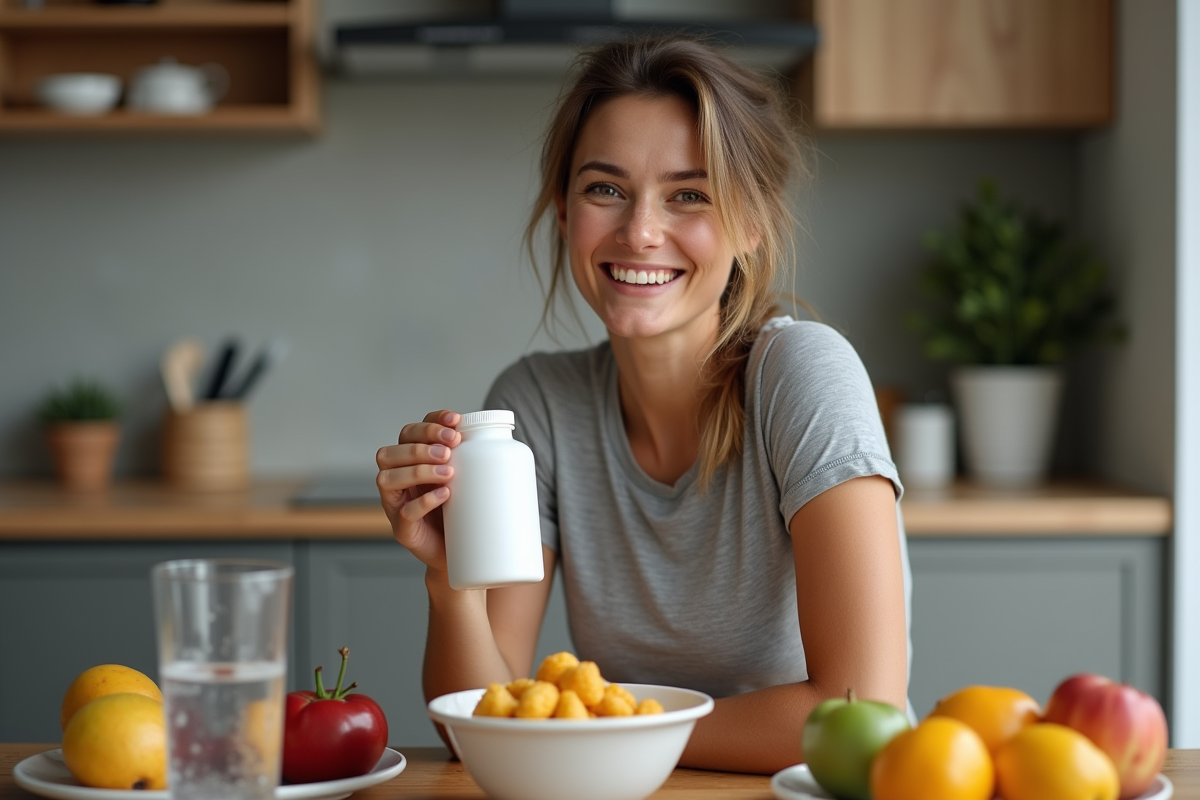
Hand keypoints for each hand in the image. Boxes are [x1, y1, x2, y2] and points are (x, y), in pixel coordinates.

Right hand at [376, 409, 461, 574]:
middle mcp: (397, 479)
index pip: (409, 432)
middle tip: (450, 450)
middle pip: (391, 452)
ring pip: (388, 479)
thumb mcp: (466, 478)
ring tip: (449, 472)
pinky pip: (404, 512)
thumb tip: (496, 432)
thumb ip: (471, 458)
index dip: (429, 423)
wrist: (461, 553)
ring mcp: (396, 505)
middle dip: (421, 446)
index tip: (456, 421)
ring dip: (419, 470)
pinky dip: (424, 501)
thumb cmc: (461, 509)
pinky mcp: (403, 530)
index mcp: (409, 462)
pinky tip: (444, 495)